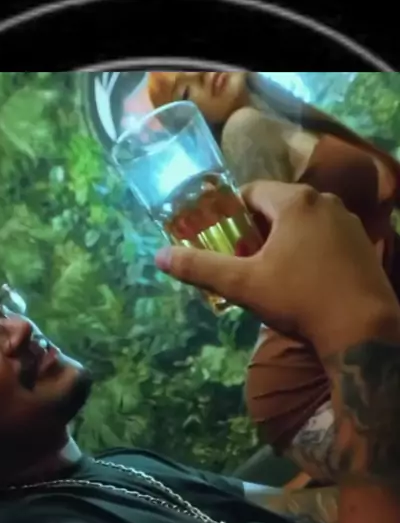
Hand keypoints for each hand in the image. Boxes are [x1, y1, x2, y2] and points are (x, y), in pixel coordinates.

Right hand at [155, 181, 399, 358]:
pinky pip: (325, 236)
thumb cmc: (299, 299)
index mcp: (296, 201)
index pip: (251, 192)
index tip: (223, 242)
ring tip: (271, 275)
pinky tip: (303, 281)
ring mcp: (349, 221)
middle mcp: (326, 201)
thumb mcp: (243, 285)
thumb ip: (200, 268)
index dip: (231, 215)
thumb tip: (159, 256)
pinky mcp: (363, 244)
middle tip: (243, 262)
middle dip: (257, 230)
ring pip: (303, 222)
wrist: (361, 330)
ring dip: (283, 241)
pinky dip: (308, 250)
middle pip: (278, 206)